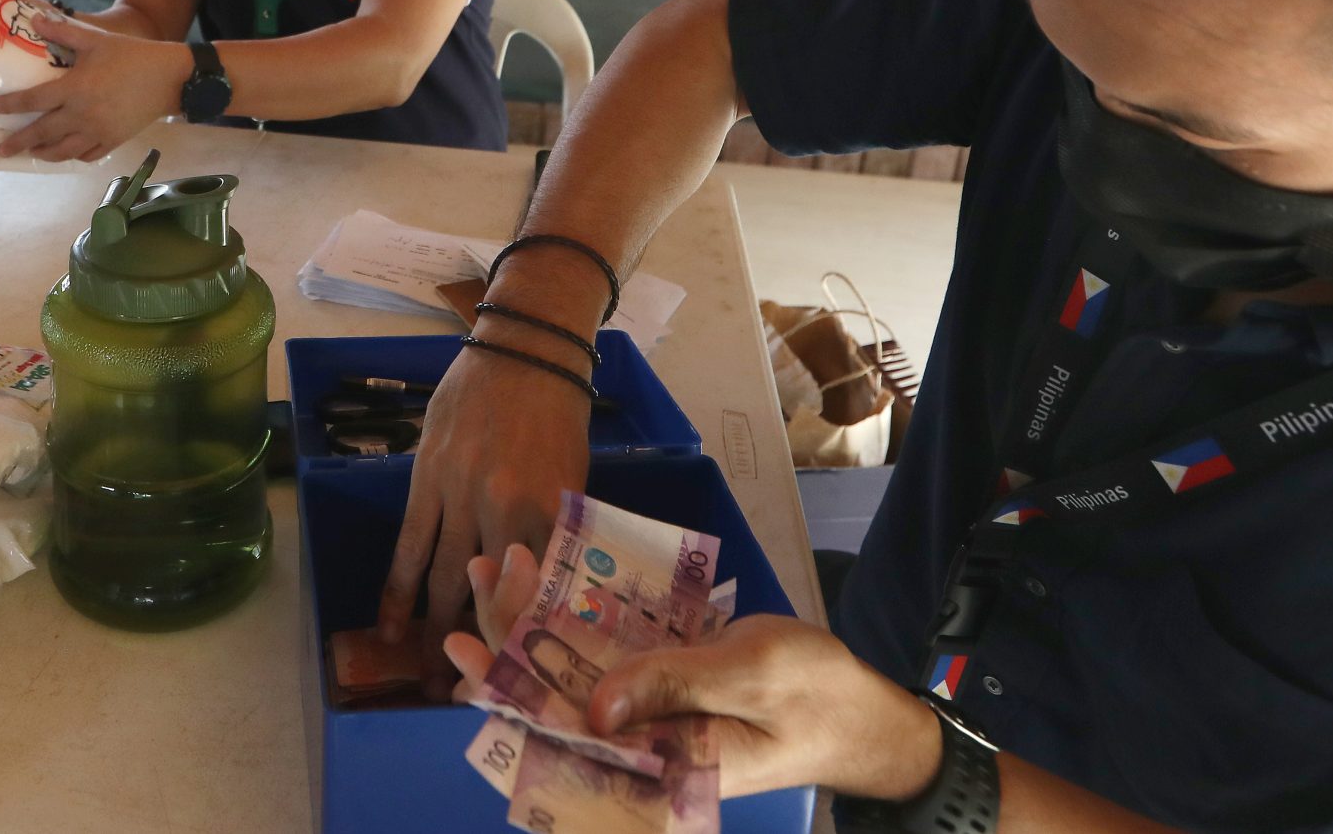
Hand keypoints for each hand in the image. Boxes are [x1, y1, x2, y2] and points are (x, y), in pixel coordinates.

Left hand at [0, 15, 188, 162]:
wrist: (169, 78)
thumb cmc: (131, 55)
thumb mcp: (96, 40)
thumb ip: (63, 31)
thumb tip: (34, 19)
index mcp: (75, 89)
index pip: (34, 101)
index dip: (11, 106)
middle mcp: (82, 115)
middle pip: (42, 133)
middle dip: (19, 143)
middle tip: (1, 149)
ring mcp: (98, 132)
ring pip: (63, 151)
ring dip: (43, 153)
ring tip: (31, 153)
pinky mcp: (113, 141)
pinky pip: (86, 155)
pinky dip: (72, 156)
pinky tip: (65, 152)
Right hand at [378, 340, 592, 690]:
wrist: (522, 348)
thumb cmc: (558, 412)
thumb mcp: (573, 476)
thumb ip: (555, 530)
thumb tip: (541, 587)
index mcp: (551, 511)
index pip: (537, 590)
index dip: (525, 640)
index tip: (518, 683)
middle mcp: (506, 509)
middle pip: (489, 593)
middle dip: (478, 648)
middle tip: (466, 694)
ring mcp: (461, 495)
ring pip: (443, 578)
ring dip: (432, 631)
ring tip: (424, 676)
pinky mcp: (427, 479)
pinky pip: (409, 544)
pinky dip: (397, 590)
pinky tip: (389, 627)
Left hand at [444, 605, 944, 802]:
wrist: (867, 711)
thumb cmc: (817, 695)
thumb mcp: (749, 677)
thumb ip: (671, 684)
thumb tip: (594, 707)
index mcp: (659, 768)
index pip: (562, 737)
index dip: (507, 694)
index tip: (466, 651)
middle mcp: (645, 748)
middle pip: (557, 699)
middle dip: (511, 643)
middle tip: (482, 574)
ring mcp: (655, 716)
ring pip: (577, 671)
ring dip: (537, 623)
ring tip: (500, 565)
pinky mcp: (668, 688)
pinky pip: (612, 656)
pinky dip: (581, 617)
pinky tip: (555, 575)